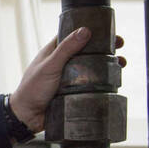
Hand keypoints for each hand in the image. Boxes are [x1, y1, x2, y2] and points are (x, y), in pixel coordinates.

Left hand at [9, 29, 126, 132]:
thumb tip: (85, 30)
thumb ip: (66, 49)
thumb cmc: (32, 89)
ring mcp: (69, 78)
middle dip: (104, 49)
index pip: (76, 35)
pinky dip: (102, 83)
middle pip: (88, 52)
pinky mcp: (73, 92)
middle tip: (120, 48)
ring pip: (91, 68)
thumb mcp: (50, 66)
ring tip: (121, 65)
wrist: (26, 117)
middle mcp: (63, 63)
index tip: (109, 32)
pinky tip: (114, 82)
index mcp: (55, 51)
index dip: (93, 32)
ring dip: (107, 66)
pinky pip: (90, 85)